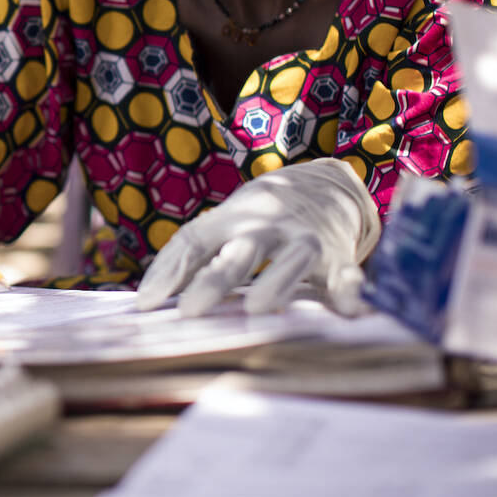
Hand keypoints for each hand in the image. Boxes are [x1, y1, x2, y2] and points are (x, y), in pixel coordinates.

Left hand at [133, 158, 380, 317]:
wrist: (323, 185)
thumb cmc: (257, 219)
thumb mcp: (223, 226)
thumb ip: (188, 259)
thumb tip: (145, 302)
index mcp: (231, 219)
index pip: (193, 241)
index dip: (167, 271)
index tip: (144, 305)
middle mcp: (267, 226)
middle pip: (241, 251)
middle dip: (216, 279)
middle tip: (190, 311)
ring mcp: (306, 239)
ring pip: (294, 258)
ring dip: (277, 281)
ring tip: (259, 308)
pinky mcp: (339, 256)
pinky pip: (348, 273)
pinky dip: (352, 290)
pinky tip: (351, 312)